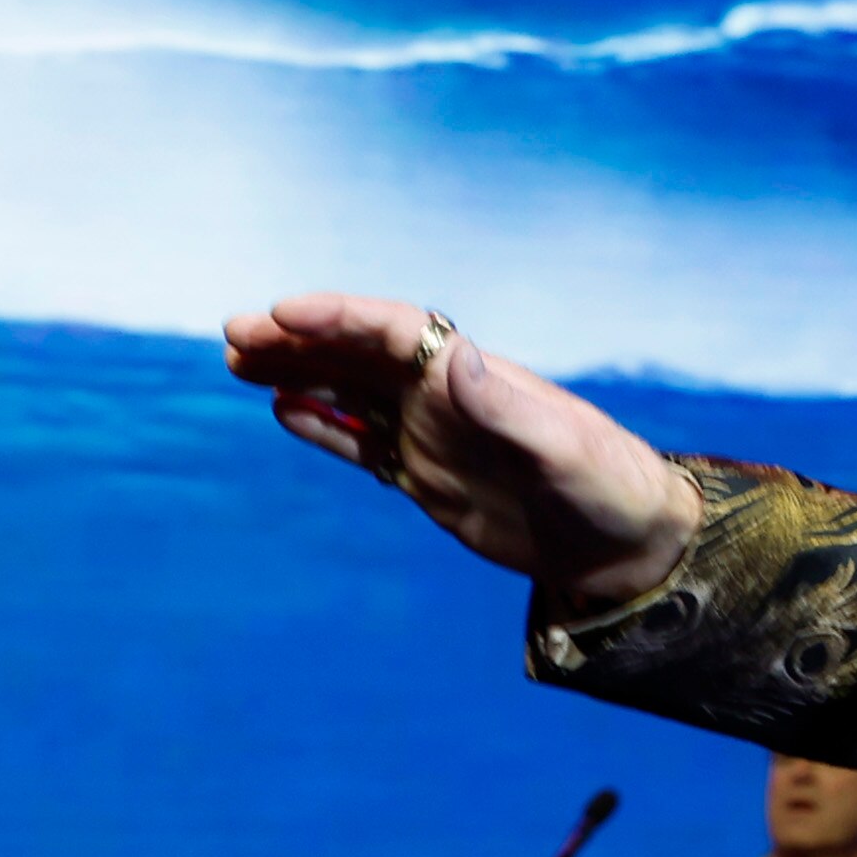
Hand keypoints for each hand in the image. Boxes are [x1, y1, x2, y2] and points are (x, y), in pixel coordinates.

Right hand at [222, 294, 701, 612]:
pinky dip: (321, 423)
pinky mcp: (424, 475)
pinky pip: (360, 441)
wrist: (622, 543)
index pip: (392, 328)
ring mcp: (430, 432)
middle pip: (356, 351)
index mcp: (473, 374)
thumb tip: (454, 356)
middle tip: (233, 336)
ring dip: (297, 371)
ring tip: (238, 362)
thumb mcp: (563, 449)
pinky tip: (282, 408)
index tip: (280, 314)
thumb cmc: (608, 487)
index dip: (336, 317)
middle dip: (296, 339)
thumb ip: (506, 408)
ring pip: (348, 389)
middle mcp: (444, 394)